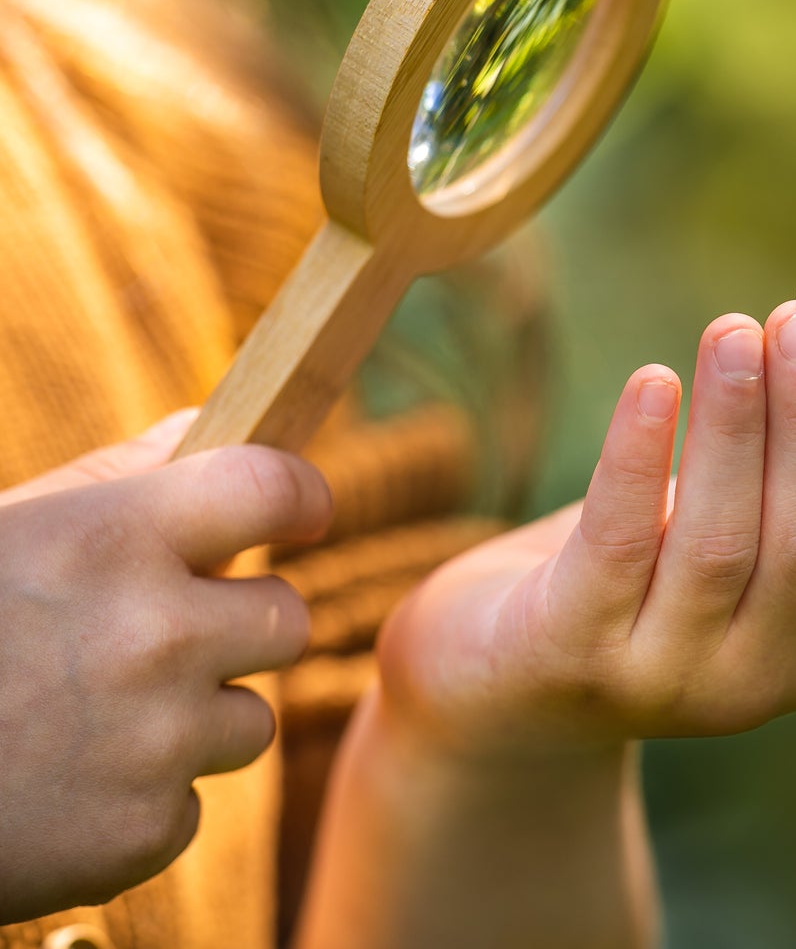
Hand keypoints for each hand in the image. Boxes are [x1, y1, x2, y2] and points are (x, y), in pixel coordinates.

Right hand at [0, 412, 331, 923]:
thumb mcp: (15, 529)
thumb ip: (122, 479)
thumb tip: (209, 428)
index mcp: (119, 538)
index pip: (276, 489)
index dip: (300, 497)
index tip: (301, 513)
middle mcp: (156, 633)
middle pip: (287, 617)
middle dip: (237, 625)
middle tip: (162, 639)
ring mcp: (155, 740)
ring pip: (247, 720)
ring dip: (190, 721)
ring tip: (90, 720)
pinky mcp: (141, 833)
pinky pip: (191, 804)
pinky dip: (141, 802)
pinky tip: (65, 788)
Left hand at [377, 301, 795, 760]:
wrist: (491, 680)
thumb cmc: (637, 587)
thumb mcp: (750, 549)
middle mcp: (747, 685)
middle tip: (795, 321)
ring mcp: (656, 679)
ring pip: (717, 539)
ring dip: (734, 424)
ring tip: (734, 329)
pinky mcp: (565, 653)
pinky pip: (614, 545)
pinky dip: (637, 457)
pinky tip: (652, 381)